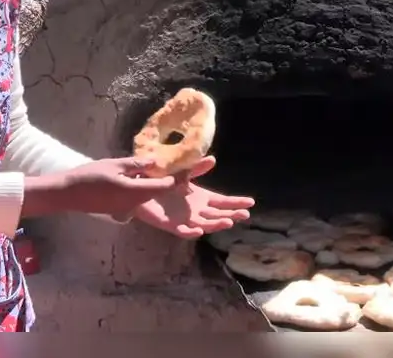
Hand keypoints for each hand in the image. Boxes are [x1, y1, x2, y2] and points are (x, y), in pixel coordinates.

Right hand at [22, 157, 177, 217]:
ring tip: (164, 171)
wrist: (68, 194)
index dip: (177, 178)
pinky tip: (143, 178)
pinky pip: (139, 199)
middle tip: (182, 169)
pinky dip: (145, 190)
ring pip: (149, 196)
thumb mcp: (115, 165)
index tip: (186, 167)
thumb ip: (137, 164)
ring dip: (157, 186)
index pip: (165, 187)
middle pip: (159, 193)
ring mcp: (128, 208)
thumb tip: (156, 161)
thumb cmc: (89, 176)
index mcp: (136, 192)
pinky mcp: (121, 209)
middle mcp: (135, 203)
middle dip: (170, 182)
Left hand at [134, 156, 254, 238]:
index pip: (222, 202)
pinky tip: (199, 231)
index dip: (236, 202)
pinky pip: (182, 232)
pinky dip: (190, 233)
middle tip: (245, 214)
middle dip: (232, 214)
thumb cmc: (163, 180)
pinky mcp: (171, 225)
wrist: (141, 188)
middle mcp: (196, 211)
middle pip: (218, 215)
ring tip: (228, 221)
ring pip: (204, 225)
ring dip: (216, 224)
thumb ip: (197, 168)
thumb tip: (213, 159)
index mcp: (201, 198)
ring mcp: (185, 219)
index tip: (251, 202)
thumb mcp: (182, 172)